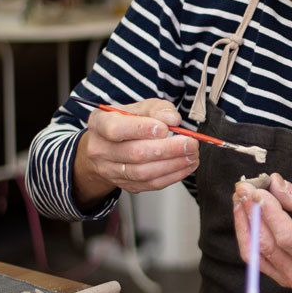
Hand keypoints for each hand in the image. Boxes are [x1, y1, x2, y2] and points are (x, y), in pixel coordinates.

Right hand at [73, 98, 197, 205]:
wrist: (110, 145)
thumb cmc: (126, 123)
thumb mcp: (138, 108)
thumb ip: (157, 109)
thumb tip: (172, 118)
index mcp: (100, 124)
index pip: (117, 129)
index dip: (142, 129)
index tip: (164, 128)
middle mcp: (100, 149)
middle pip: (135, 154)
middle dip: (168, 149)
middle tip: (190, 144)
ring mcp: (110, 170)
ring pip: (144, 173)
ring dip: (173, 165)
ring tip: (192, 155)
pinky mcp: (124, 184)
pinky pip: (150, 184)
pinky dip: (172, 176)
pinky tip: (186, 166)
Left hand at [232, 172, 291, 292]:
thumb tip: (274, 182)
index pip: (285, 236)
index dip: (268, 211)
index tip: (257, 190)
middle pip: (264, 243)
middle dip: (250, 212)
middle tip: (243, 188)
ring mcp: (287, 280)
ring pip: (253, 252)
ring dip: (243, 222)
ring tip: (240, 198)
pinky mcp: (279, 278)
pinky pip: (254, 257)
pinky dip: (247, 234)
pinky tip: (245, 215)